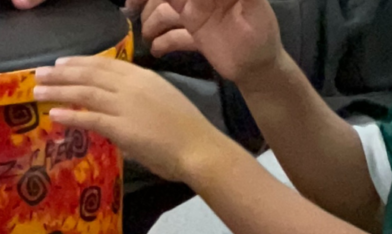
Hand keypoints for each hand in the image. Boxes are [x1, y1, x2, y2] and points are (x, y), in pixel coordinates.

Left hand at [34, 57, 228, 181]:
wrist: (199, 148)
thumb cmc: (184, 132)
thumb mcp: (159, 104)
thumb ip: (136, 103)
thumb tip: (114, 112)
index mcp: (143, 78)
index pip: (105, 64)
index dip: (80, 62)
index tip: (61, 63)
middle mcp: (132, 86)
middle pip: (89, 74)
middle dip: (61, 73)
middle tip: (39, 73)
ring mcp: (126, 105)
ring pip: (84, 92)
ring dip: (58, 90)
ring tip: (37, 91)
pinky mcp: (121, 127)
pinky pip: (89, 118)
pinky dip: (70, 114)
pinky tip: (53, 115)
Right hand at [126, 0, 283, 85]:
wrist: (260, 69)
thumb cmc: (262, 38)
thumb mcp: (254, 8)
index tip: (143, 1)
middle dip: (148, 1)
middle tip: (130, 9)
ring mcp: (198, 15)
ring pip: (165, 12)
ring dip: (151, 22)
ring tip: (145, 36)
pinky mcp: (195, 34)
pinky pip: (172, 34)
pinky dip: (161, 41)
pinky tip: (155, 50)